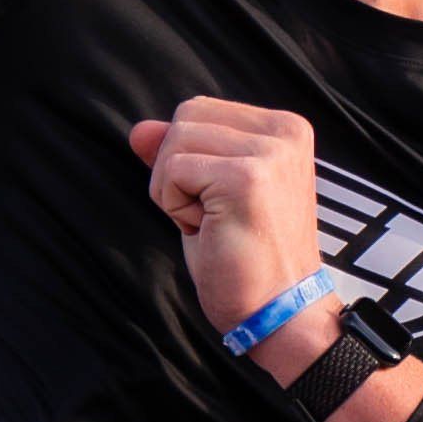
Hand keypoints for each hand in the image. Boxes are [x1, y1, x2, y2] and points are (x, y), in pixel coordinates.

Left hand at [128, 98, 338, 366]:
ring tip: (213, 223)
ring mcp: (268, 153)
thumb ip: (180, 153)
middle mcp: (285, 131)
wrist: (280, 311)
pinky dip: (175, 206)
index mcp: (284, 128)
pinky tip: (209, 230)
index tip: (220, 202)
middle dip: (178, 170)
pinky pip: (172, 171)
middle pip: (185, 119)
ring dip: (175, 191)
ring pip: (175, 143)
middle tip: (213, 215)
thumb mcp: (208, 193)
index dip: (188, 159)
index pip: (199, 110)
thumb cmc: (245, 258)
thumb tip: (138, 130)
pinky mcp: (246, 177)